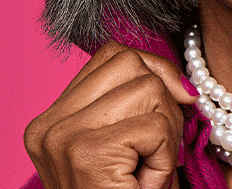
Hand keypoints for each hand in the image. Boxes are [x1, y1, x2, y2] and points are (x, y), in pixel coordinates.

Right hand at [25, 42, 197, 188]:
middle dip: (161, 102)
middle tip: (152, 151)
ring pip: (147, 88)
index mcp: (49, 121)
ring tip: (146, 170)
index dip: (153, 73)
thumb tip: (184, 83)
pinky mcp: (87, 154)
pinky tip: (146, 184)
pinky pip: (155, 126)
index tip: (169, 107)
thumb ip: (137, 105)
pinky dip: (166, 156)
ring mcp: (61, 137)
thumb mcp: (126, 150)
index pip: (112, 55)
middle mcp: (47, 126)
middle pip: (130, 63)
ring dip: (165, 133)